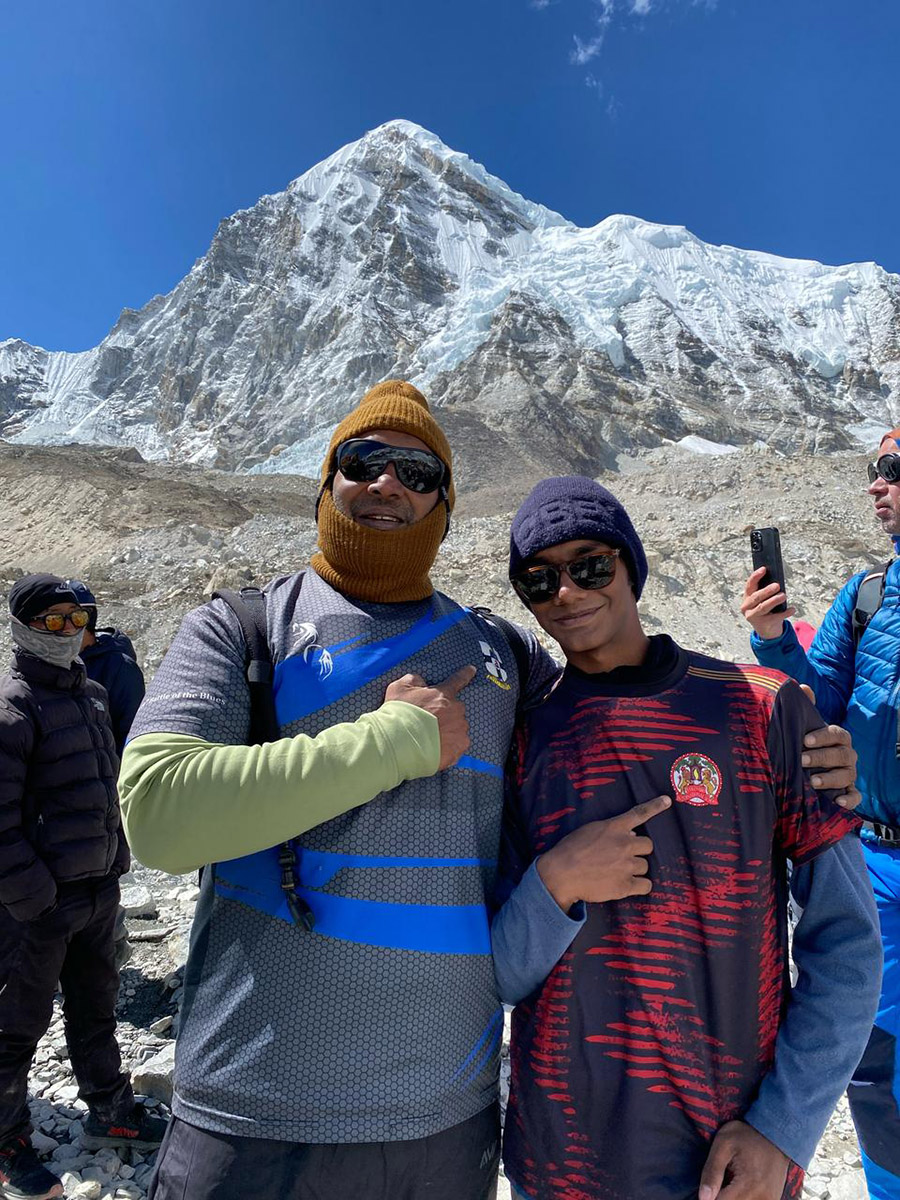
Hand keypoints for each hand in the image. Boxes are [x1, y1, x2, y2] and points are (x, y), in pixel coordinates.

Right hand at [384, 666, 476, 769]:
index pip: (457, 680)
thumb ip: (413, 680)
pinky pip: (457, 745)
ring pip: (457, 728)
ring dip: (447, 731)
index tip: (472, 669)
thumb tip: (420, 681)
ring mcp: (459, 729)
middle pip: (454, 710)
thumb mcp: (399, 688)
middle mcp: (456, 710)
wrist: (400, 743)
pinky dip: (448, 746)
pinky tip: (435, 748)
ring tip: (429, 739)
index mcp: (442, 694)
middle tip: (428, 723)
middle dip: (444, 714)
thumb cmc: (399, 715)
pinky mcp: (459, 747)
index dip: (465, 674)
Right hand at [537, 795, 671, 911]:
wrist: (561, 873)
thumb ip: (611, 830)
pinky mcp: (625, 885)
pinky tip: (628, 885)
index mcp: (614, 827)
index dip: (655, 806)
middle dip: (638, 850)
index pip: (639, 813)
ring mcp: (626, 865)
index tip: (667, 801)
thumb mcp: (589, 830)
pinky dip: (639, 885)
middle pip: (647, 845)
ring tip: (616, 871)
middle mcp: (624, 844)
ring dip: (635, 868)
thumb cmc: (570, 850)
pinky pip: (646, 885)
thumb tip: (629, 834)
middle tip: (623, 856)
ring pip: (644, 866)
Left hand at [699, 1120, 788, 1199]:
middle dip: (720, 1196)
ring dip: (731, 1197)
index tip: (710, 1185)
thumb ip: (712, 1172)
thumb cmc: (746, 1136)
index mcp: (749, 1185)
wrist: (775, 1135)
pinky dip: (741, 1197)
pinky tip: (738, 1186)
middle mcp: (763, 1198)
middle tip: (722, 1177)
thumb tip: (703, 1198)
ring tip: (730, 1180)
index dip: (709, 1197)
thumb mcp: (723, 1144)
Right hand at [741, 568, 794, 640]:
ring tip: (784, 596)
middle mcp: (746, 607)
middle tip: (777, 585)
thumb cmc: (767, 609)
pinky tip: (792, 609)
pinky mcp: (762, 624)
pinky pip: (775, 617)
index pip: (749, 585)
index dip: (756, 576)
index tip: (764, 569)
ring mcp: (753, 616)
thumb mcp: (764, 600)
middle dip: (767, 590)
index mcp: (746, 597)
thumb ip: (767, 592)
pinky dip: (785, 613)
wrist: (766, 629)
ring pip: (763, 607)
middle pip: (756, 597)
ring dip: (774, 600)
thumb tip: (778, 581)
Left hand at [800, 715, 859, 808]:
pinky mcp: (848, 792)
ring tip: (813, 781)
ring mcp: (849, 774)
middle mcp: (846, 755)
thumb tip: (802, 687)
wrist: (803, 769)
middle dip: (822, 757)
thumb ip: (803, 707)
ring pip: (848, 775)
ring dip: (831, 778)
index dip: (823, 736)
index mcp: (837, 738)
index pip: (837, 733)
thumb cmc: (804, 745)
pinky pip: (855, 797)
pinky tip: (838, 801)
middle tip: (802, 760)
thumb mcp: (801, 727)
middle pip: (842, 755)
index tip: (805, 740)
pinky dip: (849, 800)